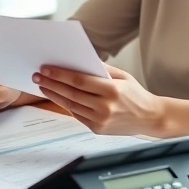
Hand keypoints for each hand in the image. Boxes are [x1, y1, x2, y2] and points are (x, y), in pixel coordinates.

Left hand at [33, 64, 164, 135]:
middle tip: (38, 76)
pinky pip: (77, 115)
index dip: (60, 74)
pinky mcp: (98, 129)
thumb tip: (78, 59)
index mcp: (112, 90)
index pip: (79, 80)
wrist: (150, 118)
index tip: (46, 69)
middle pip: (71, 93)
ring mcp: (101, 120)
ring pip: (71, 105)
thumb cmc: (136, 94)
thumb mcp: (122, 76)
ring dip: (54, 95)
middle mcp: (105, 106)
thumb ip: (101, 69)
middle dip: (51, 84)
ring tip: (43, 86)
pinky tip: (57, 96)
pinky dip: (66, 105)